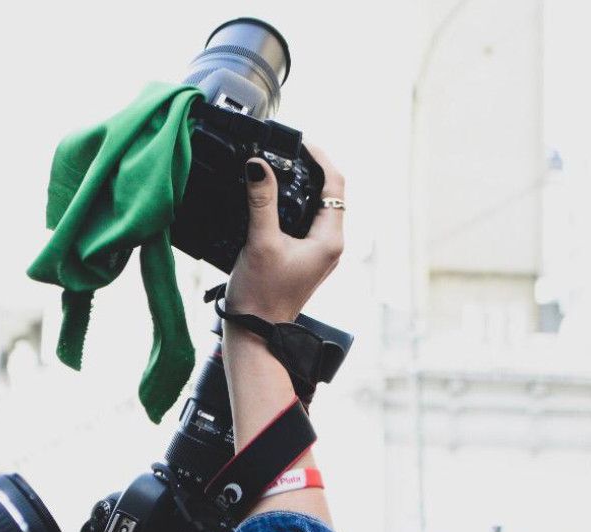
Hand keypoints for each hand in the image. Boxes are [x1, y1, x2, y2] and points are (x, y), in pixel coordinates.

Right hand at [221, 144, 343, 524]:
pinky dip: (290, 203)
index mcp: (330, 239)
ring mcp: (318, 252)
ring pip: (315, 206)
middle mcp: (330, 244)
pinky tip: (270, 198)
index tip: (299, 141)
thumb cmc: (262, 295)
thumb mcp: (260, 242)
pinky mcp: (303, 258)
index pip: (335, 184)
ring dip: (299, 185)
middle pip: (328, 192)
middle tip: (285, 150)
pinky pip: (303, 220)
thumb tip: (257, 164)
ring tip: (277, 167)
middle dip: (308, 168)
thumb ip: (261, 200)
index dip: (319, 157)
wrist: (255, 332)